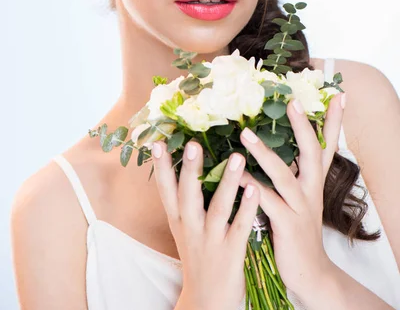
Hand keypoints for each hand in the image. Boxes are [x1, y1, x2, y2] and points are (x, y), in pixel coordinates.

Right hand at [151, 136, 260, 309]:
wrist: (207, 303)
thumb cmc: (198, 257)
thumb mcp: (184, 229)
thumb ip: (184, 200)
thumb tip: (185, 165)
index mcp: (178, 221)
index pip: (166, 190)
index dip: (161, 168)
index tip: (157, 143)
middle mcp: (191, 229)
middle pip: (187, 196)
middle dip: (189, 170)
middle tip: (193, 144)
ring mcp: (211, 241)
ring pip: (218, 208)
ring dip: (227, 182)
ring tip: (237, 156)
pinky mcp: (231, 254)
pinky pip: (240, 227)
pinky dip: (247, 208)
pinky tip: (256, 190)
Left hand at [238, 92, 344, 298]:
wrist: (309, 273)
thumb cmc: (297, 228)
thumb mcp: (300, 197)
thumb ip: (291, 172)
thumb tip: (273, 145)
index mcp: (314, 181)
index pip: (327, 145)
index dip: (334, 121)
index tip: (339, 95)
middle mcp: (311, 190)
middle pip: (312, 152)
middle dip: (302, 126)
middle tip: (293, 101)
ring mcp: (300, 207)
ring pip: (284, 175)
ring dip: (264, 153)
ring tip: (245, 133)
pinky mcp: (287, 225)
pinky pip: (269, 203)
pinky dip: (254, 189)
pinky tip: (240, 179)